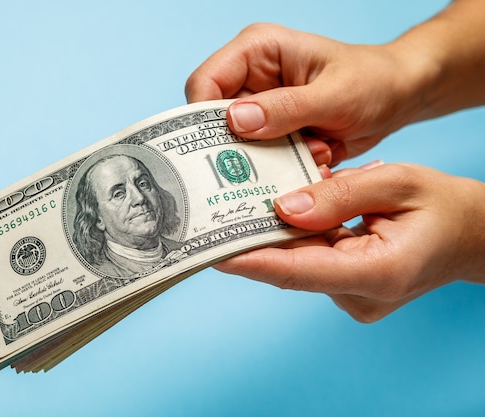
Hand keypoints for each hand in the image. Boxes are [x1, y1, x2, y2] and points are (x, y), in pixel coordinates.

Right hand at [185, 23, 433, 165]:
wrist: (398, 97)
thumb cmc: (373, 81)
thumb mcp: (335, 95)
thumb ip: (286, 108)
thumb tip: (234, 121)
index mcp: (256, 51)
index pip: (205, 82)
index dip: (202, 117)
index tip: (221, 149)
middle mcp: (250, 78)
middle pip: (213, 120)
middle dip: (240, 147)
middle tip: (274, 162)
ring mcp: (259, 109)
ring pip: (236, 146)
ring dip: (269, 161)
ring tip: (313, 152)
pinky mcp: (271, 133)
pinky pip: (259, 160)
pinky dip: (283, 168)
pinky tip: (316, 157)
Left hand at [213, 162, 484, 321]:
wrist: (472, 236)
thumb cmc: (443, 207)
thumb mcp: (398, 182)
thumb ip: (340, 195)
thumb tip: (282, 208)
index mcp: (379, 273)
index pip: (301, 271)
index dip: (253, 261)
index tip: (211, 251)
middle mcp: (361, 295)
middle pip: (292, 268)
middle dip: (251, 241)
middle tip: (207, 219)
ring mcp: (354, 299)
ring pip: (298, 264)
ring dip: (271, 235)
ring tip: (231, 207)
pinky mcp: (348, 290)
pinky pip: (310, 262)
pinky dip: (293, 238)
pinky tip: (270, 213)